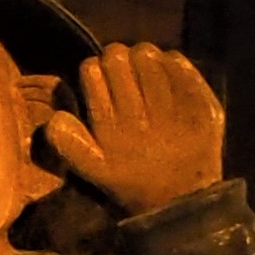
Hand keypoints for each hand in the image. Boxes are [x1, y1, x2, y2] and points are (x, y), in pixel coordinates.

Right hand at [39, 43, 224, 219]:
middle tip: (123, 75)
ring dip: (143, 60)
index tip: (100, 82)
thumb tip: (55, 117)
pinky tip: (167, 82)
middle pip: (117, 55)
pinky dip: (171, 65)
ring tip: (145, 77)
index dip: (94, 71)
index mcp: (108, 129)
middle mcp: (138, 116)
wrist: (180, 201)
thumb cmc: (131, 183)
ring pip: (146, 54)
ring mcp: (171, 109)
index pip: (91, 70)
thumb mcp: (92, 171)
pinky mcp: (199, 105)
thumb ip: (67, 144)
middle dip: (116, 60)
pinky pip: (178, 63)